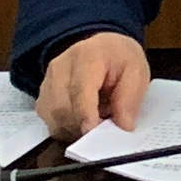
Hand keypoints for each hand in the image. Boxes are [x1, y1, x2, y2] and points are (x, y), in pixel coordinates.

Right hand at [35, 32, 150, 138]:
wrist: (102, 49)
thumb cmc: (119, 59)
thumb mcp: (137, 71)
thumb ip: (129, 98)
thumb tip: (123, 125)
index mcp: (87, 56)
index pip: (79, 88)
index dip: (85, 113)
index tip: (92, 131)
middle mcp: (60, 68)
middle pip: (63, 108)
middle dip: (84, 125)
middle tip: (105, 127)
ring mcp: (47, 83)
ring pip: (55, 119)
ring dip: (77, 129)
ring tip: (97, 119)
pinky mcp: (42, 98)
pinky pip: (51, 123)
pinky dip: (68, 129)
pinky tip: (84, 120)